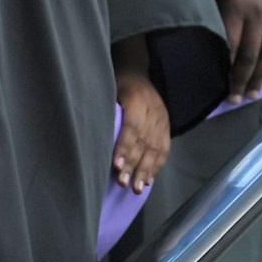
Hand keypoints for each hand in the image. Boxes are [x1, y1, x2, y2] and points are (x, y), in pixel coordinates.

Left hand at [111, 46, 169, 192]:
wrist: (137, 71)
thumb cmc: (115, 83)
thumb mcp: (106, 89)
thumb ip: (105, 110)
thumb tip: (93, 137)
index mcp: (137, 98)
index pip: (132, 126)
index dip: (124, 147)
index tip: (116, 166)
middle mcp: (154, 109)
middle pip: (144, 141)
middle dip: (134, 164)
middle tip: (124, 184)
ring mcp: (163, 118)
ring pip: (156, 148)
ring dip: (146, 170)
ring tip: (137, 189)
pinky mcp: (167, 126)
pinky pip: (164, 148)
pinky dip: (156, 166)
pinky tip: (149, 180)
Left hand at [211, 0, 261, 99]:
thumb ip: (217, 14)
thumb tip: (213, 44)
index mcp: (235, 8)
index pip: (230, 48)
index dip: (226, 70)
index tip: (221, 87)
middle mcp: (258, 14)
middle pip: (250, 56)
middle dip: (242, 80)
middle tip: (236, 98)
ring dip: (260, 76)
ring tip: (254, 92)